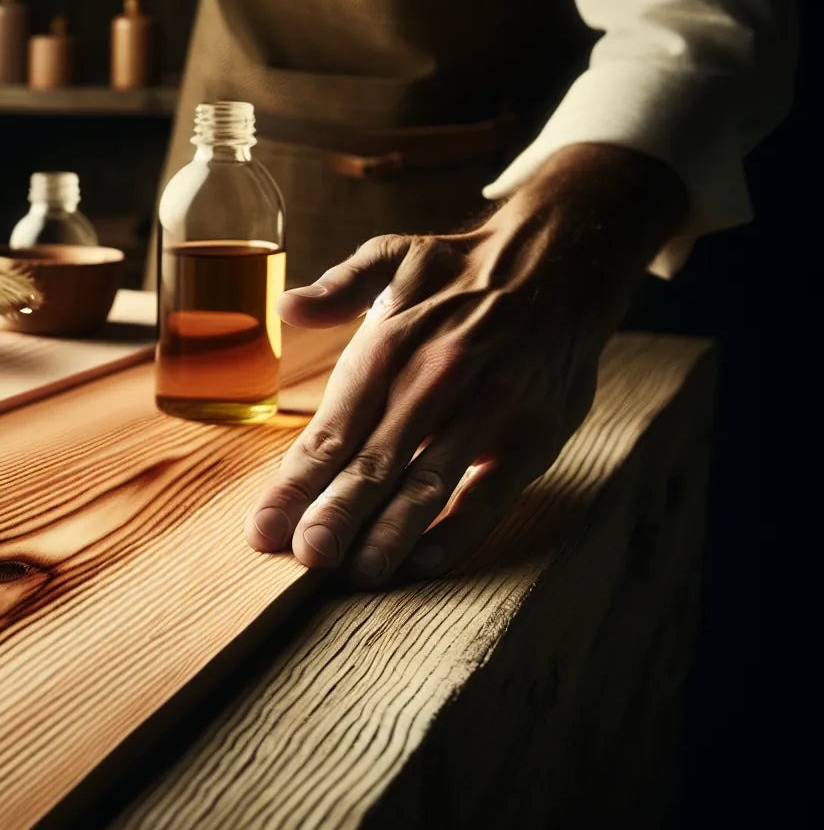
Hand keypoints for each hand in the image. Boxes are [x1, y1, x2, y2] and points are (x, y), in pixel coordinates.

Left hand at [245, 143, 686, 585]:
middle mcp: (437, 377)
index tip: (263, 529)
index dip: (296, 482)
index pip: (334, 428)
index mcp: (393, 340)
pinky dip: (459, 530)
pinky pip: (492, 492)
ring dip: (390, 531)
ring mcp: (490, 408)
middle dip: (336, 514)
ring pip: (429, 480)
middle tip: (304, 558)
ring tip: (357, 573)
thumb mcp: (394, 256)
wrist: (565, 258)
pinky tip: (423, 561)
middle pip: (375, 461)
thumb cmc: (462, 271)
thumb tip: (288, 307)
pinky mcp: (535, 433)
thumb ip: (338, 287)